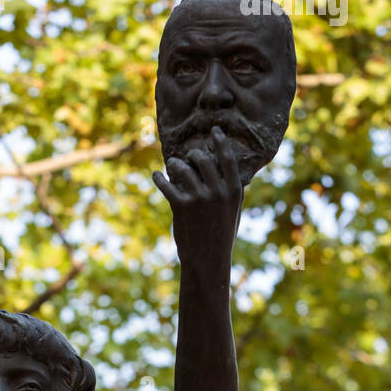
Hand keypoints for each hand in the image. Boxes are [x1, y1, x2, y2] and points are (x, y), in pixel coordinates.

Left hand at [152, 126, 242, 272]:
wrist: (208, 260)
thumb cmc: (221, 236)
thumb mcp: (233, 212)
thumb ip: (231, 191)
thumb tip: (226, 169)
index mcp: (234, 190)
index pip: (227, 158)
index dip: (220, 141)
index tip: (214, 130)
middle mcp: (218, 191)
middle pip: (202, 159)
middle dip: (193, 155)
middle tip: (188, 157)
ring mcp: (199, 198)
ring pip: (183, 168)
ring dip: (175, 165)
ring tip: (173, 166)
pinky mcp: (181, 206)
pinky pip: (167, 184)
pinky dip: (159, 178)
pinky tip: (156, 175)